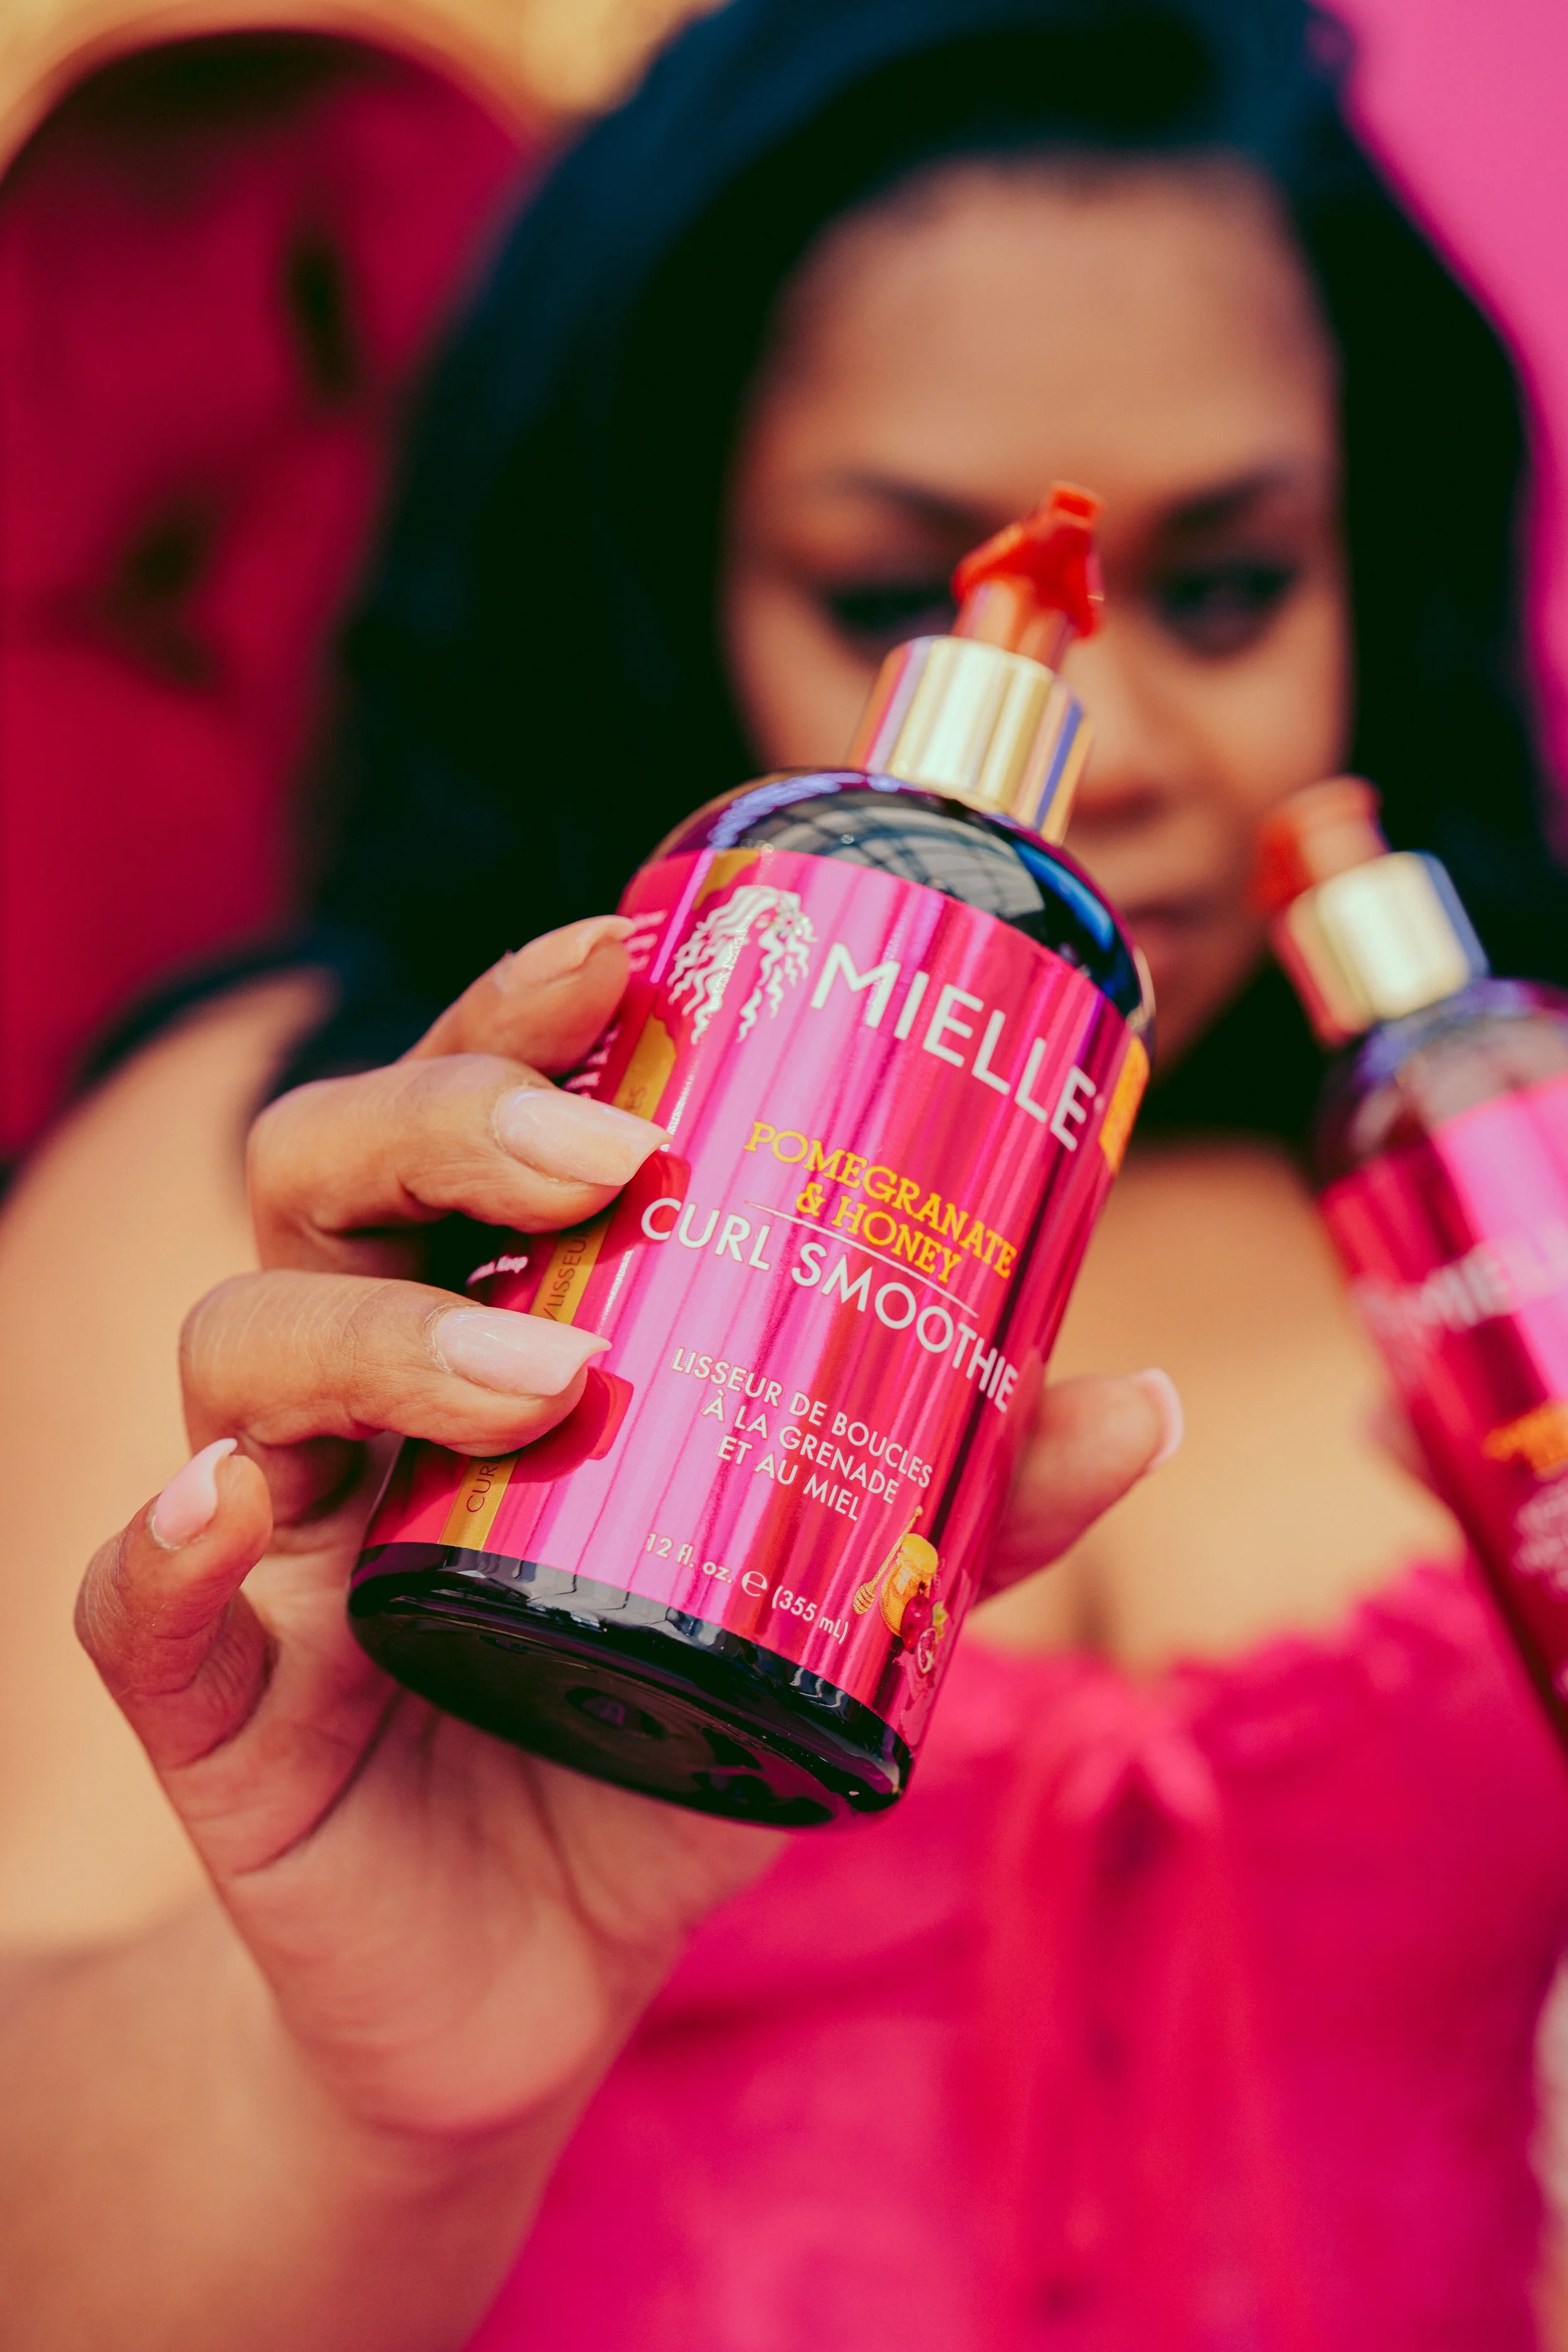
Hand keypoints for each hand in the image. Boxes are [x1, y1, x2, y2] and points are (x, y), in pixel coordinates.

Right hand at [77, 917, 1178, 2159]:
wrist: (530, 1985)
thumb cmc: (658, 1755)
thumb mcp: (819, 1620)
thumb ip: (962, 1514)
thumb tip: (1138, 1398)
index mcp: (488, 1328)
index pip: (467, 1124)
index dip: (523, 1014)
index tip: (637, 950)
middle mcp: (362, 1395)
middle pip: (328, 1175)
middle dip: (447, 1122)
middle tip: (602, 1153)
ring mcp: (275, 1533)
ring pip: (238, 1351)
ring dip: (373, 1335)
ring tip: (533, 1380)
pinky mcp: (214, 1702)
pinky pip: (130, 1596)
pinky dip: (168, 1541)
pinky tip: (236, 1504)